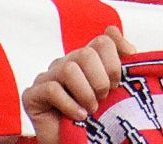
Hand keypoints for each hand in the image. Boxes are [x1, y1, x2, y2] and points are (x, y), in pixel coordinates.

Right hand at [22, 27, 132, 143]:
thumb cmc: (98, 122)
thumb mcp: (117, 94)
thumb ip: (122, 68)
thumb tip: (130, 49)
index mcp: (87, 60)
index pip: (103, 40)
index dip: (115, 61)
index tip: (118, 84)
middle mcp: (66, 63)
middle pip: (86, 53)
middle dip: (101, 80)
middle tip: (103, 99)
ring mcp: (46, 77)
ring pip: (68, 69)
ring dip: (85, 93)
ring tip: (91, 110)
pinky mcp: (32, 95)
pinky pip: (52, 89)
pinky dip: (70, 105)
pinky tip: (78, 117)